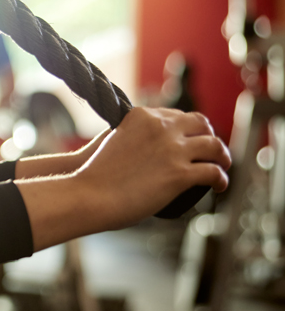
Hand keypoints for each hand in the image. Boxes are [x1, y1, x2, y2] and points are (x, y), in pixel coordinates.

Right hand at [76, 107, 229, 228]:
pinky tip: (220, 185)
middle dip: (208, 135)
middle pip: (200, 124)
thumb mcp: (110, 140)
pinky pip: (213, 172)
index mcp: (143, 116)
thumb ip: (126, 134)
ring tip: (222, 165)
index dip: (189, 127)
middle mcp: (161, 127)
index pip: (177, 115)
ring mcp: (173, 150)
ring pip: (214, 146)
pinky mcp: (180, 174)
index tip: (191, 138)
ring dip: (222, 156)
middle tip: (210, 150)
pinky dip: (222, 178)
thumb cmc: (93, 175)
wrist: (88, 195)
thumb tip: (139, 146)